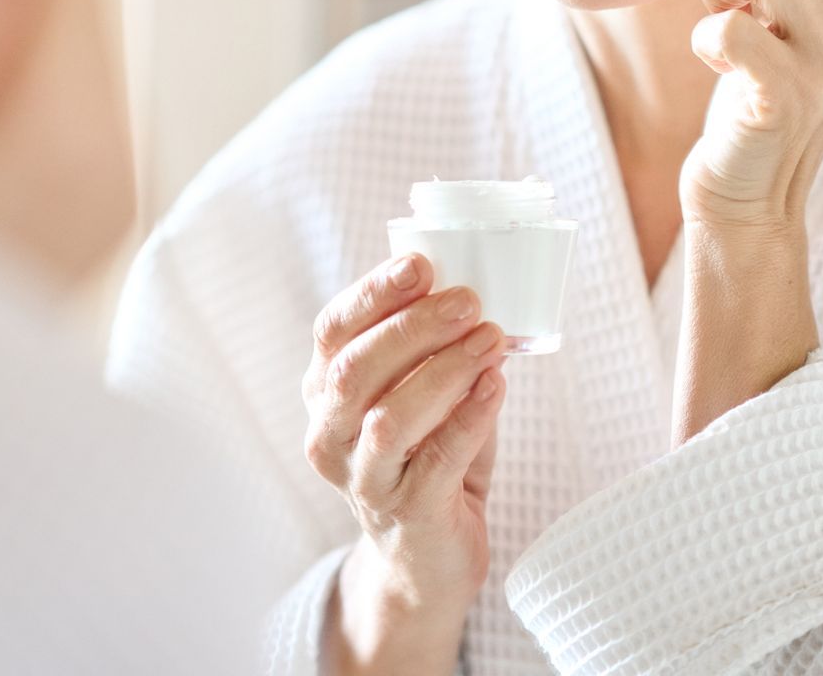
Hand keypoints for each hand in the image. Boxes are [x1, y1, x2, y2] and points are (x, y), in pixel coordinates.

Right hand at [302, 254, 509, 675]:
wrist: (427, 559)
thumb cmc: (427, 455)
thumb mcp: (421, 394)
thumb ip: (435, 348)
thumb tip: (476, 292)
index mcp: (325, 392)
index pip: (333, 331)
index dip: (373, 293)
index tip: (420, 264)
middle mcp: (329, 434)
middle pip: (355, 369)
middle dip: (413, 327)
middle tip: (468, 301)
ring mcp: (362, 479)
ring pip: (389, 417)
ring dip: (445, 370)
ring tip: (491, 340)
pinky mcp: (406, 513)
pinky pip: (437, 459)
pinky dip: (471, 416)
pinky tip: (497, 386)